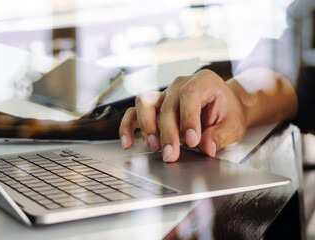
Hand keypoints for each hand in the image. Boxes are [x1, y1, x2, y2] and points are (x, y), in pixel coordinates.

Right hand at [119, 69, 246, 161]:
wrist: (223, 107)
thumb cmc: (228, 112)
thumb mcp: (233, 125)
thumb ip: (220, 135)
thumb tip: (206, 148)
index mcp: (204, 81)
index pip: (189, 94)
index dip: (188, 117)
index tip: (192, 141)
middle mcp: (180, 84)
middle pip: (166, 104)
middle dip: (168, 132)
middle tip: (171, 154)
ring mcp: (164, 94)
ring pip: (145, 103)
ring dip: (147, 126)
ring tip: (155, 147)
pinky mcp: (154, 107)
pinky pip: (134, 113)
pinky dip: (128, 127)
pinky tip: (128, 143)